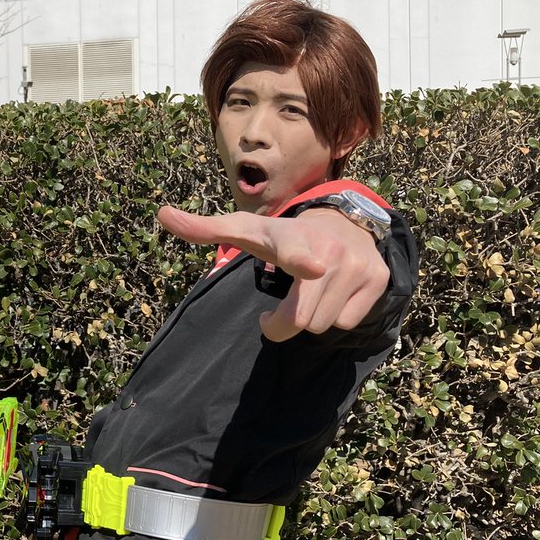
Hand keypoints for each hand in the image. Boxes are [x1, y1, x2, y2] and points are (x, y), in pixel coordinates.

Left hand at [157, 206, 389, 341]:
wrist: (345, 222)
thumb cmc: (285, 235)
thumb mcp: (247, 231)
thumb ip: (204, 228)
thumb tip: (161, 214)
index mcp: (291, 240)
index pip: (296, 253)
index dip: (303, 261)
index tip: (313, 267)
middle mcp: (329, 254)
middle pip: (301, 322)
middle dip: (282, 324)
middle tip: (273, 310)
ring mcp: (358, 268)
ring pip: (324, 326)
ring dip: (309, 319)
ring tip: (306, 293)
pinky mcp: (379, 280)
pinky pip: (348, 324)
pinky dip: (335, 316)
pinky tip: (330, 293)